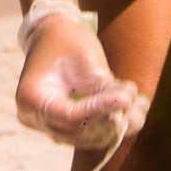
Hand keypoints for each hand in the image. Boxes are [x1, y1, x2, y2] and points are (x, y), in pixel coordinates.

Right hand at [16, 10, 145, 153]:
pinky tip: (133, 110)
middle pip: (78, 131)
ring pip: (87, 137)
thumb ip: (103, 86)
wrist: (52, 33)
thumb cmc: (66, 39)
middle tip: (137, 103)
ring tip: (139, 106)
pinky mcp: (62, 125)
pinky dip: (110, 123)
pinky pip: (88, 132)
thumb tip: (128, 105)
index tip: (126, 99)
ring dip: (117, 125)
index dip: (100, 110)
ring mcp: (46, 125)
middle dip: (112, 120)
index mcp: (31, 98)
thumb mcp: (84, 57)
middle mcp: (34, 117)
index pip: (70, 116)